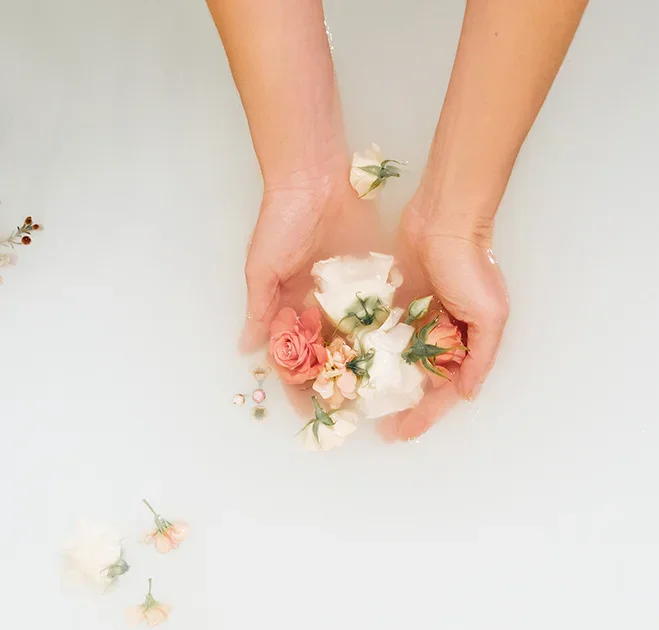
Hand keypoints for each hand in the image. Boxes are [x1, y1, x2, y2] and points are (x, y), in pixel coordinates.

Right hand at [240, 179, 384, 414]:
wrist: (314, 177)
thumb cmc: (280, 220)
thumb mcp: (262, 266)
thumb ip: (259, 307)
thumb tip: (247, 348)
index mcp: (290, 307)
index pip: (294, 356)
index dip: (298, 383)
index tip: (308, 409)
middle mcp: (319, 306)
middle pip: (327, 354)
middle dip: (335, 382)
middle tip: (348, 410)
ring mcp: (347, 295)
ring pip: (356, 339)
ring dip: (363, 365)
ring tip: (377, 393)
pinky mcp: (371, 279)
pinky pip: (379, 311)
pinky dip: (386, 333)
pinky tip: (397, 357)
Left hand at [379, 196, 508, 441]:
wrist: (445, 218)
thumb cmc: (471, 265)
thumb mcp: (490, 316)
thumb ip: (482, 357)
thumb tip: (468, 395)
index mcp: (465, 346)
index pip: (444, 392)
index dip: (426, 415)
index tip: (403, 433)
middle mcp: (441, 338)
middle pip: (419, 383)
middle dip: (402, 406)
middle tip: (378, 428)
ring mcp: (417, 321)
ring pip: (397, 363)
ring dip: (382, 384)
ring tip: (360, 405)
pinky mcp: (395, 303)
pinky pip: (381, 334)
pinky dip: (369, 351)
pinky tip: (351, 369)